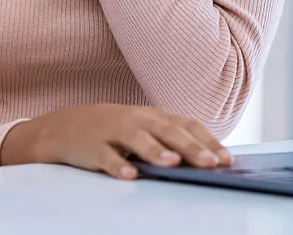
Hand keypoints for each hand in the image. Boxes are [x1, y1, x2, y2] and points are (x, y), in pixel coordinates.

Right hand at [0, 103, 232, 179]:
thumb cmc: (115, 131)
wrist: (65, 127)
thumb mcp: (144, 130)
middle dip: (191, 147)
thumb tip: (208, 161)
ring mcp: (114, 131)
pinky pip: (106, 157)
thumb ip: (171, 142)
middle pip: (168, 131)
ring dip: (156, 151)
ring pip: (138, 139)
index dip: (208, 140)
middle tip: (211, 163)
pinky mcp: (92, 146)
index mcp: (154, 116)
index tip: (226, 159)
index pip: (187, 125)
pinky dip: (117, 165)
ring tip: (172, 164)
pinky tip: (128, 176)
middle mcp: (138, 119)